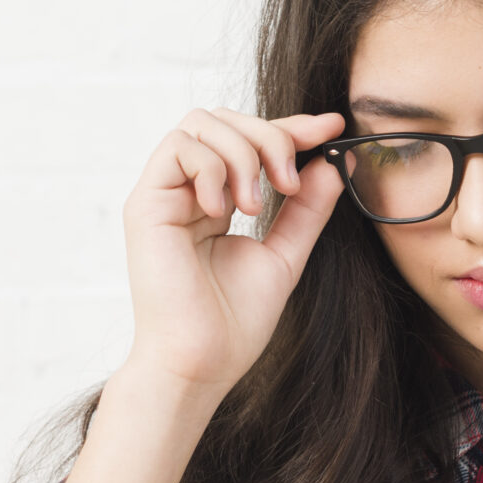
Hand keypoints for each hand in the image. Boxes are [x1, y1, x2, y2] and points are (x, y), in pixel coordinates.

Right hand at [121, 107, 344, 395]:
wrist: (201, 363)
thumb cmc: (233, 323)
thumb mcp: (285, 254)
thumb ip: (307, 208)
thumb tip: (337, 163)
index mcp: (215, 201)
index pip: (250, 140)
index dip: (292, 127)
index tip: (333, 128)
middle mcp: (185, 191)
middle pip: (225, 119)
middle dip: (269, 136)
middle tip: (289, 182)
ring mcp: (163, 195)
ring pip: (201, 123)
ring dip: (242, 153)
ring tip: (254, 206)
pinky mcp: (145, 204)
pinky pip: (179, 147)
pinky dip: (212, 167)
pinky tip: (224, 210)